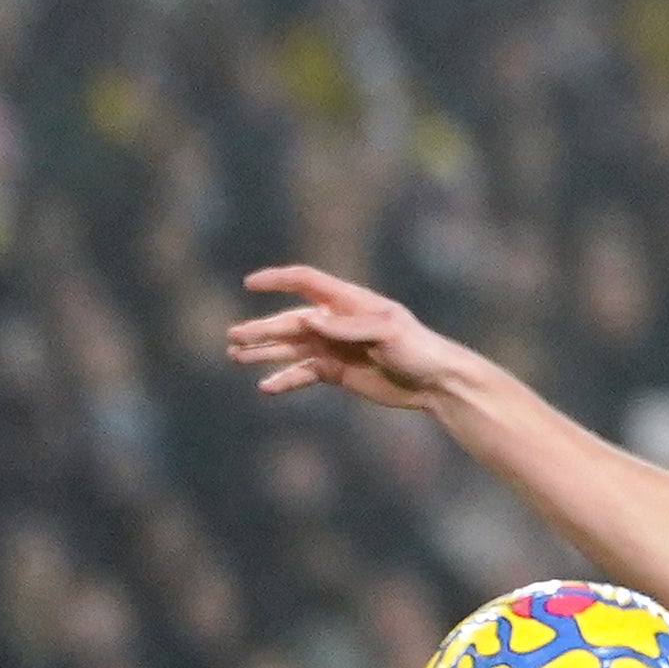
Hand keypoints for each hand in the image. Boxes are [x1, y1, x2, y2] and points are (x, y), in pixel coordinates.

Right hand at [228, 266, 473, 411]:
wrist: (436, 383)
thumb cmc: (418, 349)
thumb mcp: (387, 333)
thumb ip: (346, 327)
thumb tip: (307, 320)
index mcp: (349, 302)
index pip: (307, 282)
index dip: (278, 280)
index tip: (250, 283)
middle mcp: (336, 322)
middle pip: (291, 322)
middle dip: (262, 329)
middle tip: (233, 338)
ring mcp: (335, 347)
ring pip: (292, 348)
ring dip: (265, 352)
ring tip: (236, 357)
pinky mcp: (337, 372)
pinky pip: (304, 373)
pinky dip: (285, 380)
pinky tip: (266, 387)